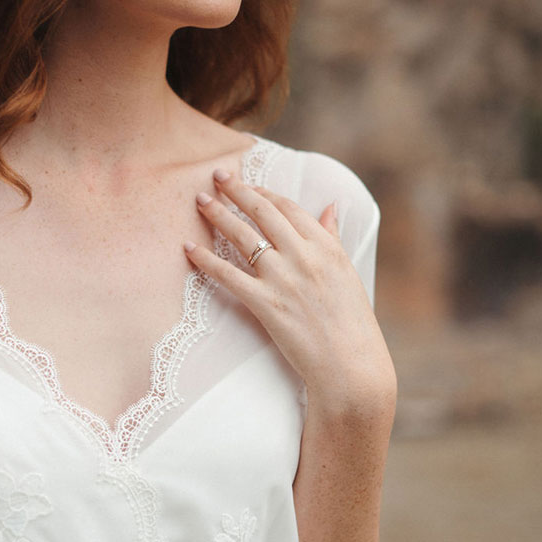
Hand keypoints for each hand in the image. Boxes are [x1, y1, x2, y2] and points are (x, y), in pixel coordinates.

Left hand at [184, 169, 395, 415]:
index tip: (248, 185)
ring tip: (200, 201)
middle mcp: (304, 256)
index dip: (264, 193)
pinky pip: (228, 275)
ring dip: (218, 214)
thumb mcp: (348, 273)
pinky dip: (205, 260)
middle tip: (216, 176)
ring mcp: (283, 279)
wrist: (351, 365)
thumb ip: (333, 237)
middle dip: (236, 191)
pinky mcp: (265, 304)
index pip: (288, 208)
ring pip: (243, 236)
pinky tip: (188, 248)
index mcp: (326, 246)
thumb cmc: (352, 323)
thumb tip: (331, 206)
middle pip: (262, 212)